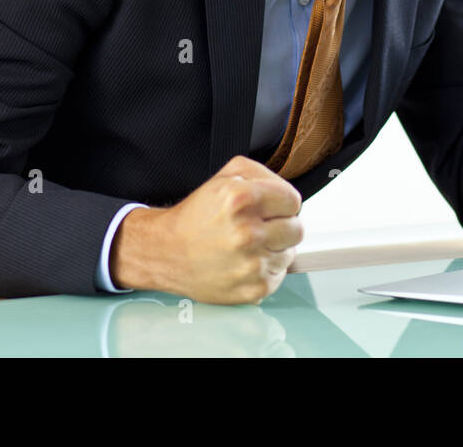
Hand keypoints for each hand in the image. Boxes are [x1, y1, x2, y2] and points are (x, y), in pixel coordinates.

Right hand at [112, 155, 303, 304]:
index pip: (293, 200)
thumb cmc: (195, 217)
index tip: (273, 208)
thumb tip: (285, 191)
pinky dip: (266, 269)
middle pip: (297, 229)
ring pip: (290, 253)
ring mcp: (251, 264)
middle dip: (282, 226)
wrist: (165, 252)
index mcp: (241, 199)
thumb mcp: (224, 176)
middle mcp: (247, 233)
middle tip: (261, 227)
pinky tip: (245, 261)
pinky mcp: (253, 288)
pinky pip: (279, 275)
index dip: (283, 203)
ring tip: (248, 245)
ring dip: (274, 249)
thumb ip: (261, 174)